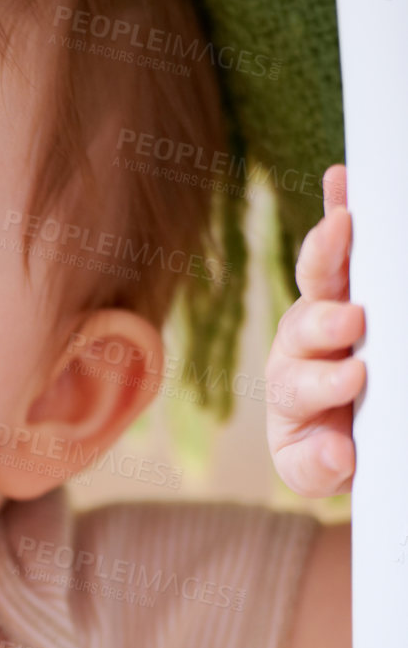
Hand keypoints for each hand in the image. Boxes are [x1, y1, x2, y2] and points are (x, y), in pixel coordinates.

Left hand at [266, 165, 365, 495]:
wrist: (343, 429)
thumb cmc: (332, 446)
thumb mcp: (320, 469)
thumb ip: (321, 467)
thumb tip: (337, 450)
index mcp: (295, 391)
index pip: (301, 386)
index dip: (323, 383)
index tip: (352, 379)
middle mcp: (302, 346)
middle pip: (305, 327)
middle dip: (326, 322)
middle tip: (351, 320)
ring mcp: (323, 310)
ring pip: (320, 279)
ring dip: (330, 250)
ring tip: (343, 225)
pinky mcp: (345, 283)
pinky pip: (338, 243)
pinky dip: (337, 209)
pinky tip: (339, 178)